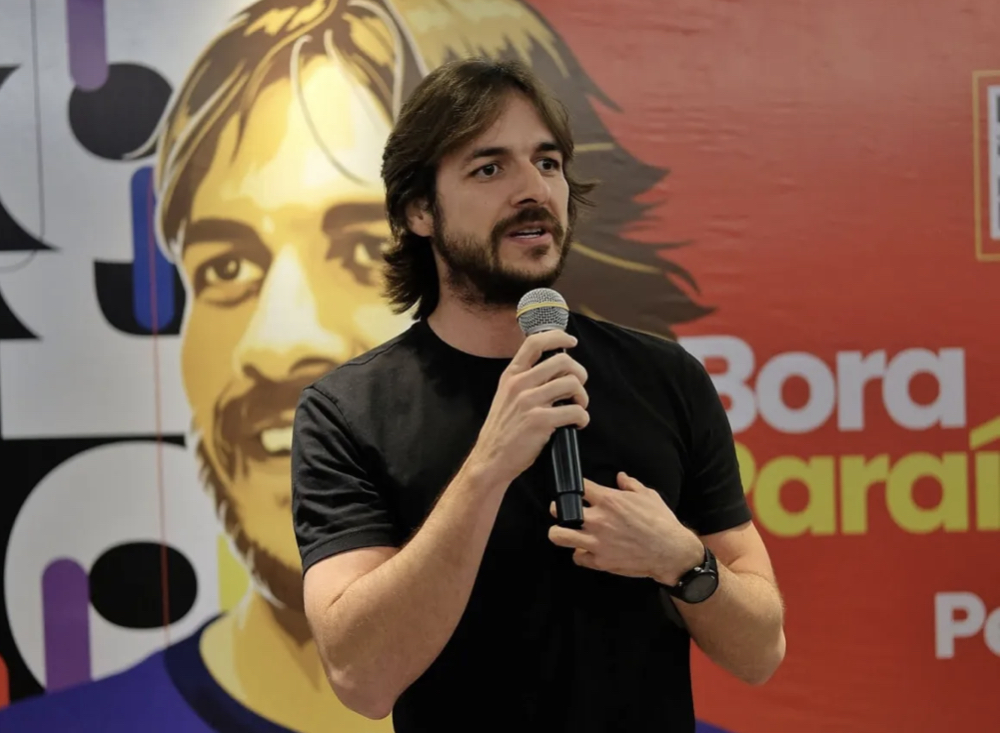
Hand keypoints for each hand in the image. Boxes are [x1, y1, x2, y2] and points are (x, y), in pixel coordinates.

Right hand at [467, 330, 588, 486]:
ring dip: (582, 397)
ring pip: (572, 384)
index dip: (558, 337)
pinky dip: (582, 418)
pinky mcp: (540, 421)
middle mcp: (519, 384)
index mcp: (511, 375)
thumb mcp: (505, 396)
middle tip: (578, 388)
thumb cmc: (503, 430)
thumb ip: (524, 379)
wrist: (491, 459)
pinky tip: (577, 424)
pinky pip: (575, 411)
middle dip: (579, 373)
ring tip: (578, 407)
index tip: (571, 341)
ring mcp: (529, 401)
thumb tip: (554, 369)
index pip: (535, 343)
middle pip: (562, 361)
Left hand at [547, 472, 704, 584]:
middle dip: (559, 509)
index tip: (575, 490)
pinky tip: (587, 550)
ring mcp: (596, 541)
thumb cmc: (661, 521)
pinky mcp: (600, 561)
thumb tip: (620, 476)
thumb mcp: (648, 495)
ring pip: (559, 536)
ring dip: (560, 532)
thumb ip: (630, 485)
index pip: (578, 487)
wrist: (671, 551)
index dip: (573, 487)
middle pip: (559, 510)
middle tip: (564, 511)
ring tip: (566, 531)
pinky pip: (577, 557)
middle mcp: (597, 519)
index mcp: (608, 500)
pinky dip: (581, 554)